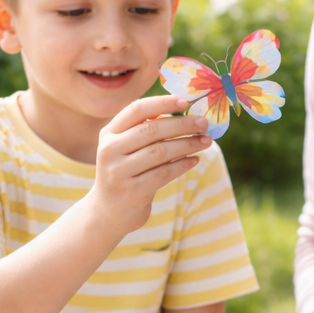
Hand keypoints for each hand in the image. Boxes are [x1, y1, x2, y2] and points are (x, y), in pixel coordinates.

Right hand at [88, 96, 209, 236]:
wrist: (107, 211)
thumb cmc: (125, 172)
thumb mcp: (126, 148)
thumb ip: (145, 131)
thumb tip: (184, 113)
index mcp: (109, 133)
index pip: (137, 110)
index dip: (162, 103)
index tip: (186, 101)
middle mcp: (110, 150)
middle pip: (151, 130)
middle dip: (182, 124)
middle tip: (204, 123)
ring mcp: (119, 171)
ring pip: (160, 152)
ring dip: (187, 144)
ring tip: (206, 141)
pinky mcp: (132, 191)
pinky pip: (163, 173)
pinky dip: (182, 165)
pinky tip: (195, 160)